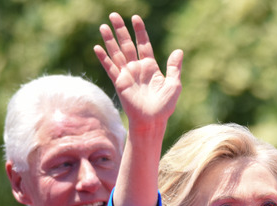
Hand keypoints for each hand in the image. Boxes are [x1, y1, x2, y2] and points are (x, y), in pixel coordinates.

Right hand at [94, 12, 181, 134]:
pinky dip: (104, 58)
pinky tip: (97, 48)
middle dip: (121, 30)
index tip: (136, 18)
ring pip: (117, 53)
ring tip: (104, 26)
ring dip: (110, 40)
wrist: (152, 121)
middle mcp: (137, 68)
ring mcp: (127, 75)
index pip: (143, 44)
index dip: (140, 31)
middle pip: (127, 44)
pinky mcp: (120, 83)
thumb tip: (179, 50)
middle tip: (114, 15)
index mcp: (150, 67)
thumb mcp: (174, 84)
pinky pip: (110, 68)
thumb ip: (174, 67)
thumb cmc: (165, 106)